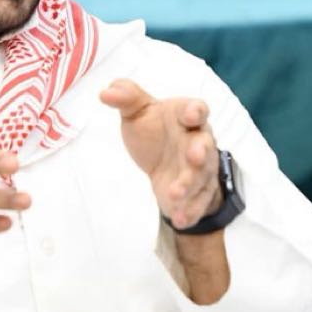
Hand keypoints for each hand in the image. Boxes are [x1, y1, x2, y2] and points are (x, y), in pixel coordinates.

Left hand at [99, 79, 221, 229]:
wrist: (161, 158)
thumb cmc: (153, 127)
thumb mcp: (136, 110)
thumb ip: (126, 97)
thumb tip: (105, 92)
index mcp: (186, 115)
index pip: (196, 109)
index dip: (195, 111)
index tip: (190, 114)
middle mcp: (199, 140)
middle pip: (205, 145)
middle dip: (201, 152)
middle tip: (194, 156)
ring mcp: (200, 168)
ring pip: (201, 177)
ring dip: (190, 186)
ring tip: (175, 195)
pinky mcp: (195, 193)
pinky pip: (198, 203)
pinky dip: (190, 211)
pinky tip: (179, 220)